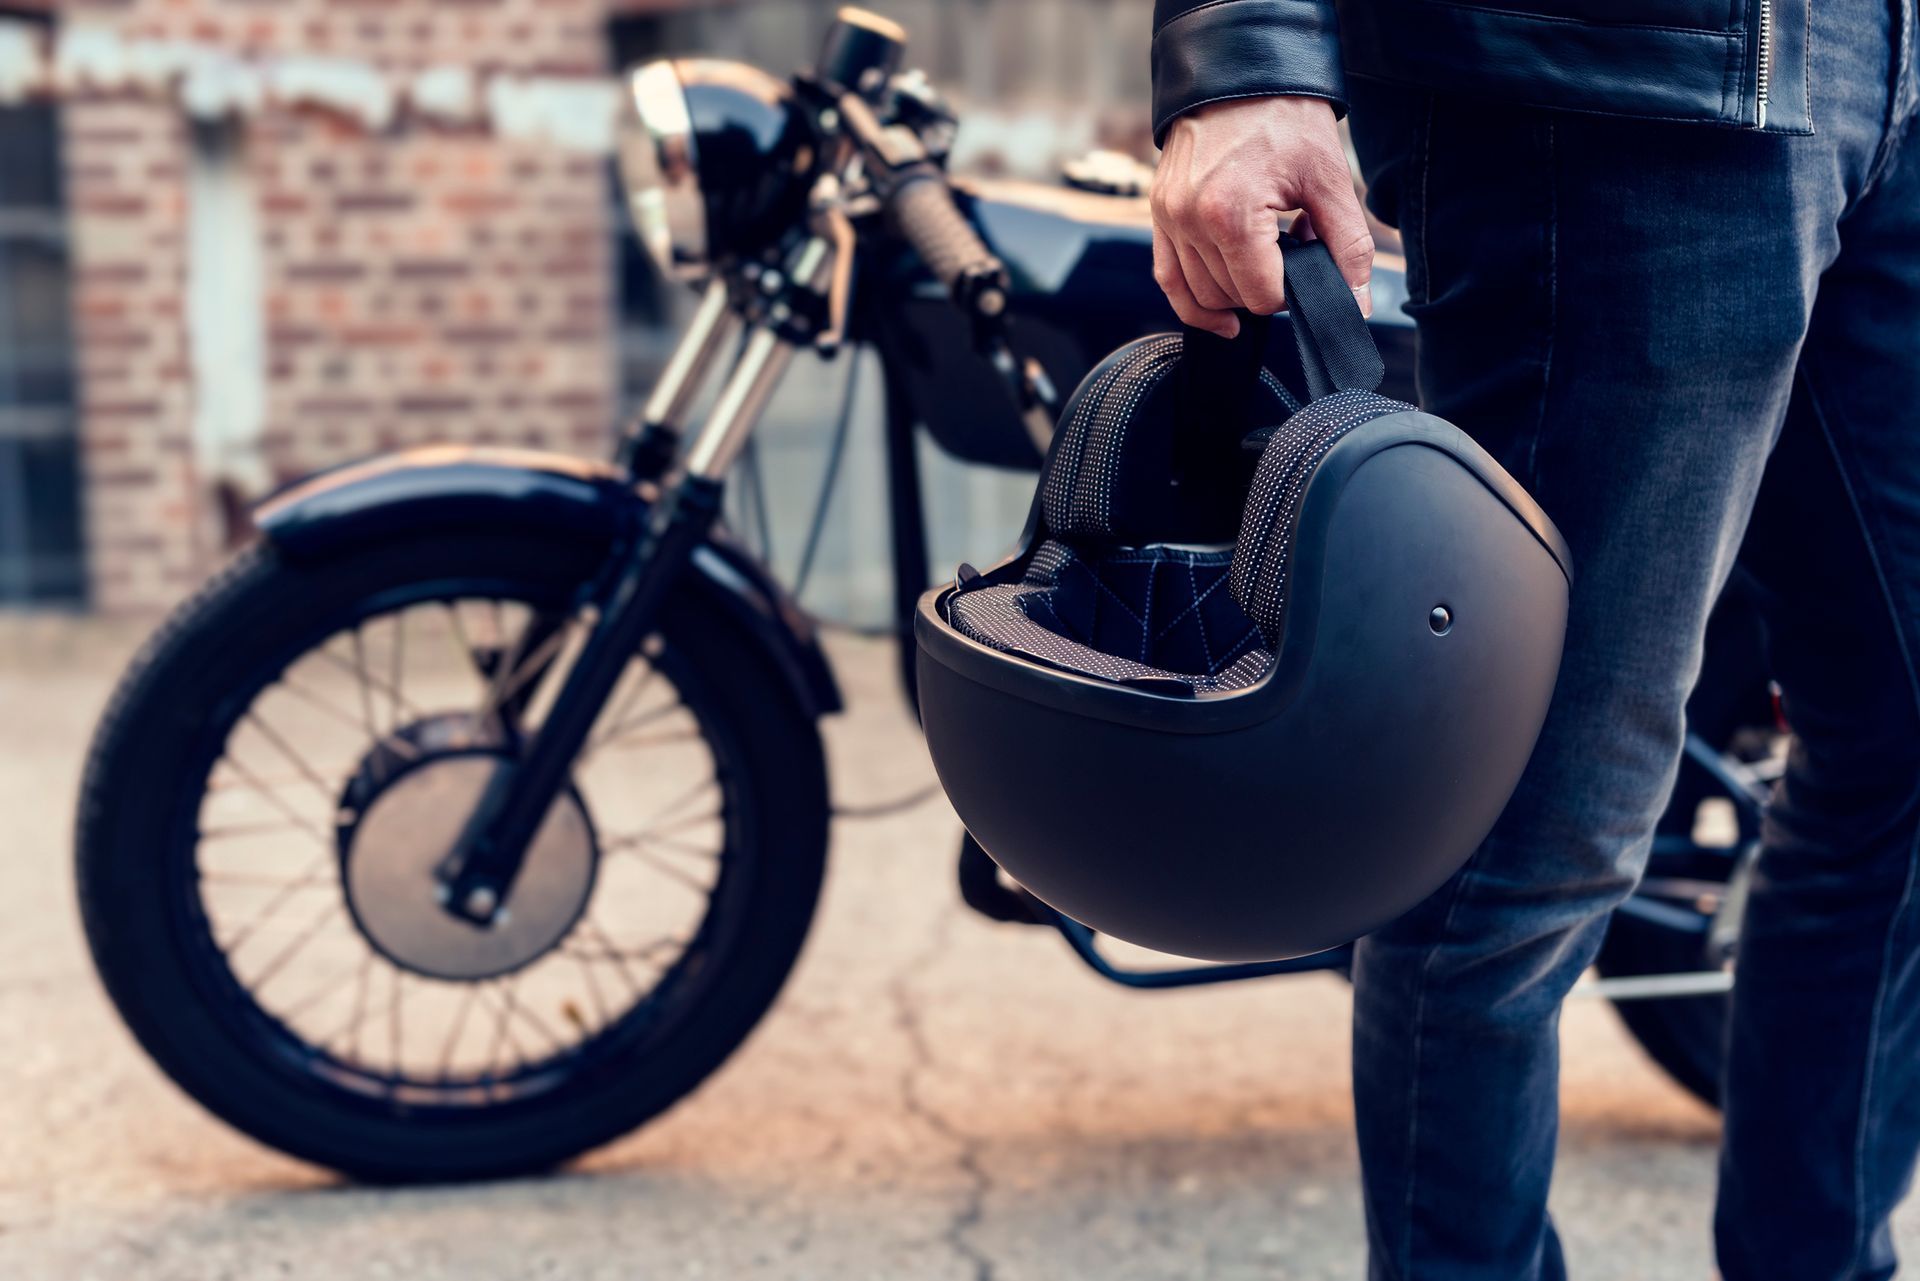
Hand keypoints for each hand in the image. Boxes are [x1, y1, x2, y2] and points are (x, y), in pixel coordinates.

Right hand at [1150, 95, 1373, 337]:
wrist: (1241, 74)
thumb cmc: (1284, 118)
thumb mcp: (1328, 180)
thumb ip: (1348, 247)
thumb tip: (1357, 302)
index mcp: (1231, 215)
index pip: (1262, 296)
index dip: (1293, 290)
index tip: (1308, 257)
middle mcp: (1190, 221)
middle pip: (1232, 297)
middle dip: (1267, 284)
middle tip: (1291, 245)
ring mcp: (1169, 218)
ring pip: (1201, 294)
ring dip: (1237, 288)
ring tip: (1264, 250)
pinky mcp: (1159, 214)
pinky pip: (1168, 279)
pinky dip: (1193, 303)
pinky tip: (1223, 316)